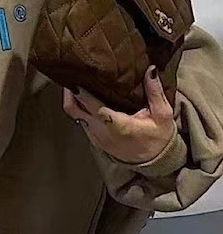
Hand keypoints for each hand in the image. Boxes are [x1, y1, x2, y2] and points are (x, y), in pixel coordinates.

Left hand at [62, 66, 176, 164]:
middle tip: (71, 72)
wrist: (154, 162)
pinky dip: (79, 107)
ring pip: (74, 114)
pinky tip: (84, 96)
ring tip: (76, 80)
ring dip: (73, 98)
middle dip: (70, 91)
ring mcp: (95, 136)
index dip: (81, 91)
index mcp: (117, 125)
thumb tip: (150, 70)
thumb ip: (155, 92)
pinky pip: (79, 120)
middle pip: (74, 109)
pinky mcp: (93, 139)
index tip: (77, 74)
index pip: (93, 106)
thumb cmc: (159, 138)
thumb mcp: (163, 115)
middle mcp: (101, 130)